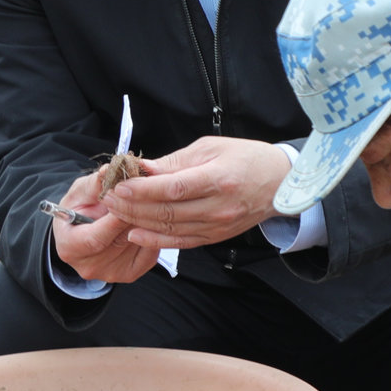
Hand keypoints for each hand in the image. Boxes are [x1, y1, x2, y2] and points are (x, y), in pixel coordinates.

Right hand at [49, 168, 161, 285]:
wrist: (83, 230)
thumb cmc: (79, 208)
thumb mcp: (80, 191)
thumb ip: (96, 183)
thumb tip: (110, 170)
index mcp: (70, 247)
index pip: (96, 237)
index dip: (115, 217)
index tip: (131, 196)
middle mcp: (89, 266)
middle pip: (119, 241)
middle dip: (135, 216)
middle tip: (151, 194)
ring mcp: (110, 273)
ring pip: (137, 245)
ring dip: (149, 223)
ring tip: (155, 202)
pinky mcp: (129, 274)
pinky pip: (150, 254)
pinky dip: (155, 235)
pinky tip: (156, 218)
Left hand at [103, 135, 292, 251]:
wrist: (281, 183)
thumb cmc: (247, 158)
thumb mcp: (211, 147)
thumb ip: (175, 161)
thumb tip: (142, 168)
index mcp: (218, 178)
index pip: (173, 188)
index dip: (142, 189)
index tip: (118, 184)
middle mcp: (218, 207)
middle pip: (167, 211)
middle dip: (132, 205)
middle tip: (108, 198)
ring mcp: (217, 226)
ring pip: (170, 229)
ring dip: (138, 222)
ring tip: (115, 212)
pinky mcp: (215, 237)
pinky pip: (181, 242)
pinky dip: (156, 240)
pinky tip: (135, 233)